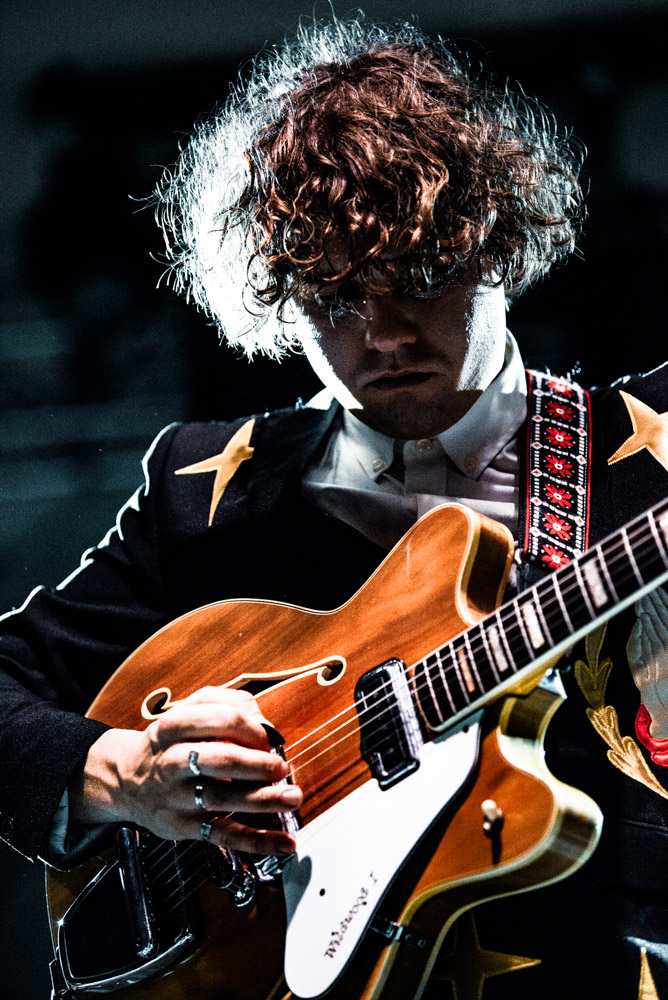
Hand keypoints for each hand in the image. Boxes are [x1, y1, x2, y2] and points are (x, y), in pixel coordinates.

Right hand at [69, 686, 300, 855]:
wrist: (126, 780)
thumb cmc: (170, 742)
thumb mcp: (189, 710)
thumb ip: (228, 704)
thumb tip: (265, 725)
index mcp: (174, 726)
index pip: (221, 719)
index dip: (252, 728)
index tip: (269, 738)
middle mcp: (172, 761)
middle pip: (221, 760)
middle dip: (258, 764)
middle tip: (281, 767)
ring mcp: (177, 797)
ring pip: (223, 798)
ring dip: (263, 800)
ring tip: (292, 798)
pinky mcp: (185, 827)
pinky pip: (224, 835)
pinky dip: (257, 842)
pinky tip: (283, 843)